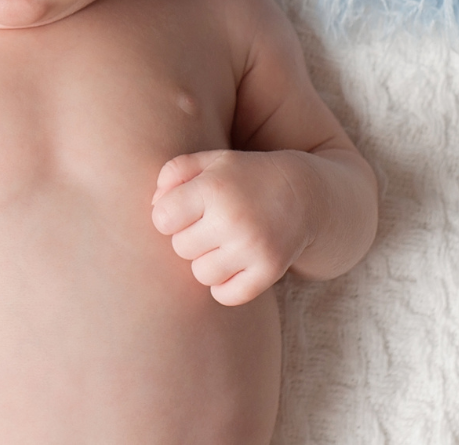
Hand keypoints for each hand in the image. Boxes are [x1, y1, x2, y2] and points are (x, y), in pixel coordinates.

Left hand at [151, 150, 312, 305]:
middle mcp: (233, 218)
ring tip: (225, 244)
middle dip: (191, 237)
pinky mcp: (269, 271)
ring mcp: (253, 247)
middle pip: (180, 248)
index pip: (162, 219)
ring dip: (208, 262)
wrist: (304, 194)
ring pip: (201, 274)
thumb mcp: (210, 162)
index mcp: (214, 187)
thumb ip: (173, 174)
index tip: (187, 209)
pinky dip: (226, 286)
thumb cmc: (245, 178)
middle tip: (213, 225)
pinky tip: (235, 266)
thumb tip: (155, 206)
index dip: (170, 216)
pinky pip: (226, 296)